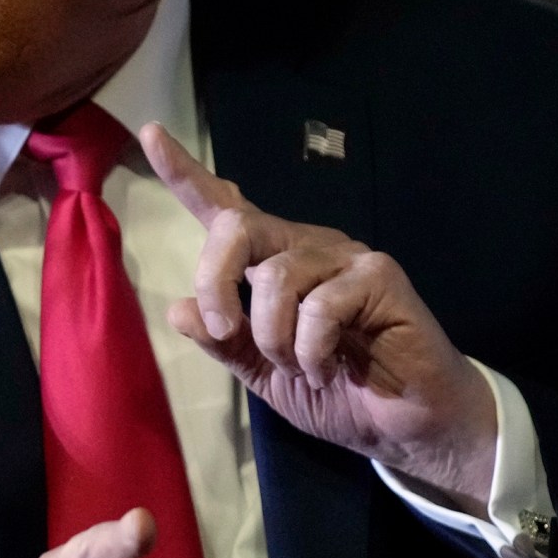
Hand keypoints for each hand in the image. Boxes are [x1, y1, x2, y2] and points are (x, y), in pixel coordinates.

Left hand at [142, 122, 497, 512]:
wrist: (408, 425)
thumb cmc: (341, 394)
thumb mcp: (267, 375)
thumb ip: (227, 344)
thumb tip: (178, 309)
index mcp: (275, 264)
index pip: (227, 211)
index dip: (186, 174)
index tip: (149, 133)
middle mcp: (306, 248)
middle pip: (237, 227)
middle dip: (215, 281)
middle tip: (227, 331)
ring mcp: (345, 257)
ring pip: (274, 276)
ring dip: (274, 338)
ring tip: (303, 367)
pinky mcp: (379, 275)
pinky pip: (319, 306)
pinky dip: (311, 350)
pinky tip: (332, 367)